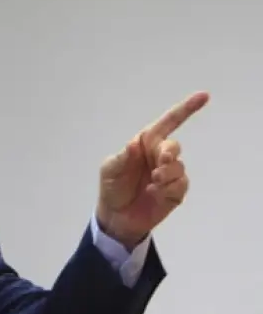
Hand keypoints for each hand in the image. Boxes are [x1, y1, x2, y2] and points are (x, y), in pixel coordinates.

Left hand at [96, 91, 207, 248]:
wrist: (116, 217)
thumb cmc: (112, 187)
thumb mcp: (110, 170)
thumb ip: (122, 157)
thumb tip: (134, 144)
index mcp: (145, 143)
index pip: (168, 123)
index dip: (185, 109)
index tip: (203, 96)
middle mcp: (160, 155)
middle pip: (174, 146)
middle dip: (169, 152)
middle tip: (160, 162)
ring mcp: (169, 173)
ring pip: (179, 167)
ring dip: (167, 174)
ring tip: (153, 182)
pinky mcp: (175, 191)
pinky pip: (180, 185)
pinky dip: (169, 188)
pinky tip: (154, 193)